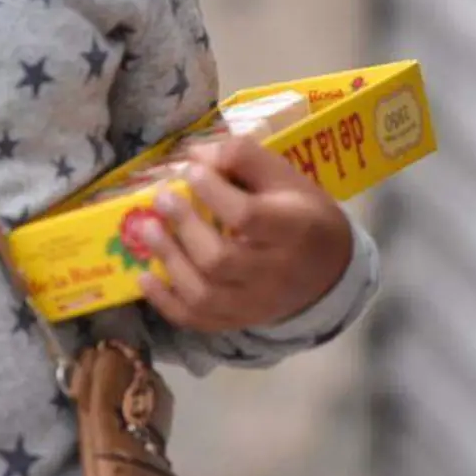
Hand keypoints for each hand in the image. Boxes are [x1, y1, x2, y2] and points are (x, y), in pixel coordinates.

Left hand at [138, 138, 354, 333]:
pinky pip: (197, 321)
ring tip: (147, 230)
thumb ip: (244, 158)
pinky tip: (145, 277)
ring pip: (204, 295)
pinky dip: (165, 302)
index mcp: (294, 229)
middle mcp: (275, 273)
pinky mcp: (238, 321)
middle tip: (162, 199)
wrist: (329, 272)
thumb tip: (194, 154)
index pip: (247, 217)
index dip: (212, 192)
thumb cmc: (302, 215)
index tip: (191, 171)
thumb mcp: (286, 177)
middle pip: (220, 260)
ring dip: (169, 261)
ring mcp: (255, 304)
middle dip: (184, 227)